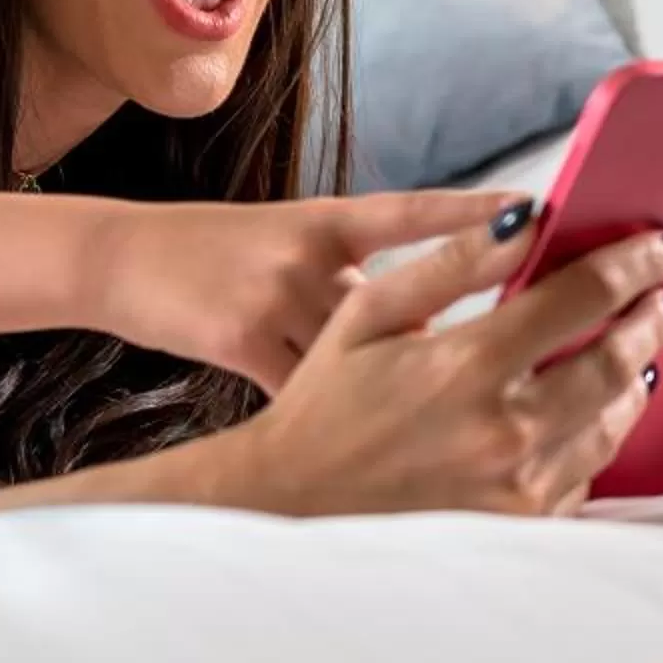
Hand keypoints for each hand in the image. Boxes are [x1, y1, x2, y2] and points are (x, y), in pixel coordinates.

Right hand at [92, 190, 541, 393]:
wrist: (125, 260)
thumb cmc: (218, 255)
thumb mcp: (296, 241)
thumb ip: (375, 278)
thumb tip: (460, 323)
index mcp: (324, 220)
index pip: (412, 213)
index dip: (474, 213)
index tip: (538, 214)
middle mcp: (306, 256)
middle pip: (406, 308)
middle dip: (474, 342)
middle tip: (525, 370)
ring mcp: (272, 299)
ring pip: (360, 362)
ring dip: (413, 399)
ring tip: (459, 432)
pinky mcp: (242, 345)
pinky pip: (310, 395)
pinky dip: (342, 424)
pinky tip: (369, 448)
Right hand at [186, 203, 662, 517]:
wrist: (293, 503)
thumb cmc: (325, 400)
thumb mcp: (367, 313)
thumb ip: (452, 264)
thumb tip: (526, 219)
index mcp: (468, 365)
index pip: (582, 297)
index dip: (630, 265)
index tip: (659, 249)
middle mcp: (507, 429)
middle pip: (616, 361)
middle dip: (650, 320)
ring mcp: (520, 485)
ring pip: (613, 420)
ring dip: (634, 377)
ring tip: (637, 350)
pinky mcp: (523, 525)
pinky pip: (588, 472)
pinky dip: (600, 434)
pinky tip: (592, 411)